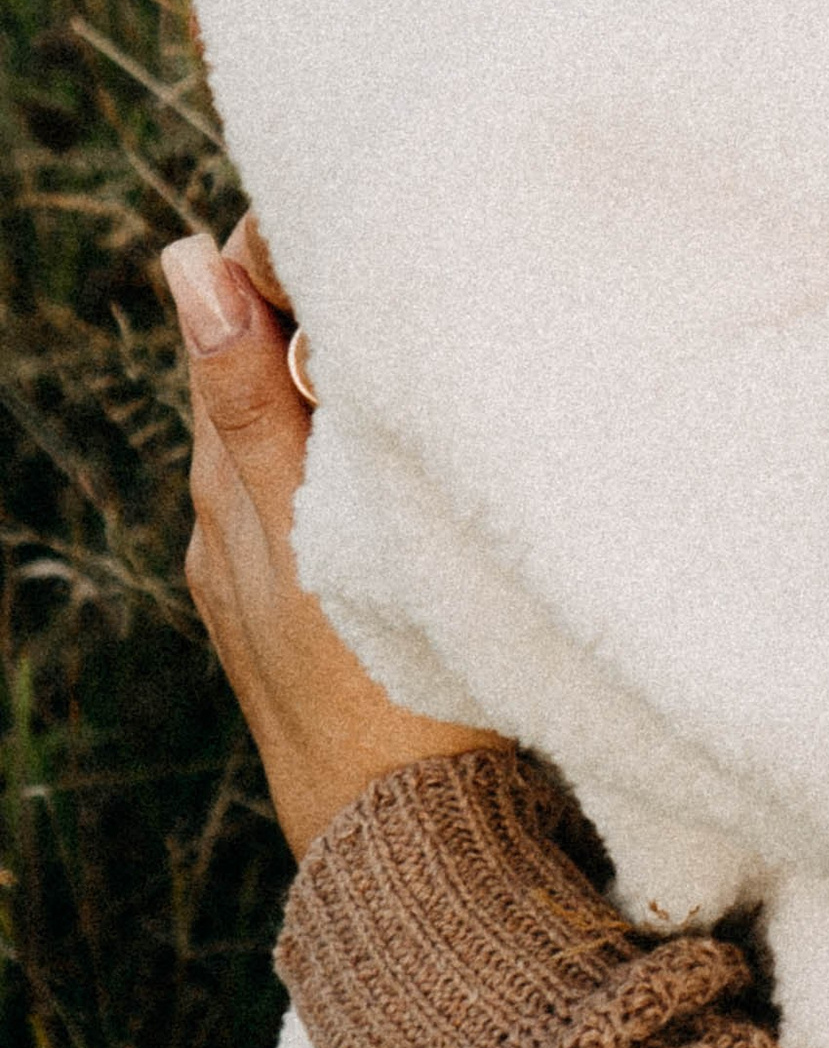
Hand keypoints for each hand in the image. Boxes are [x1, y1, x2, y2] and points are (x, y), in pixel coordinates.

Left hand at [167, 223, 509, 858]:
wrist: (418, 855)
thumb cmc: (382, 693)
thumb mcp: (314, 524)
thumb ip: (251, 395)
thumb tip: (185, 258)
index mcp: (233, 482)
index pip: (240, 315)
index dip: (287, 249)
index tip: (361, 192)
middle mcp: (237, 519)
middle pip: (266, 363)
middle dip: (320, 297)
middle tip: (413, 229)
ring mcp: (276, 567)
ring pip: (299, 425)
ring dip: (346, 367)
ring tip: (423, 309)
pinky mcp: (317, 605)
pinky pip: (323, 487)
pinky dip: (358, 437)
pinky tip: (412, 432)